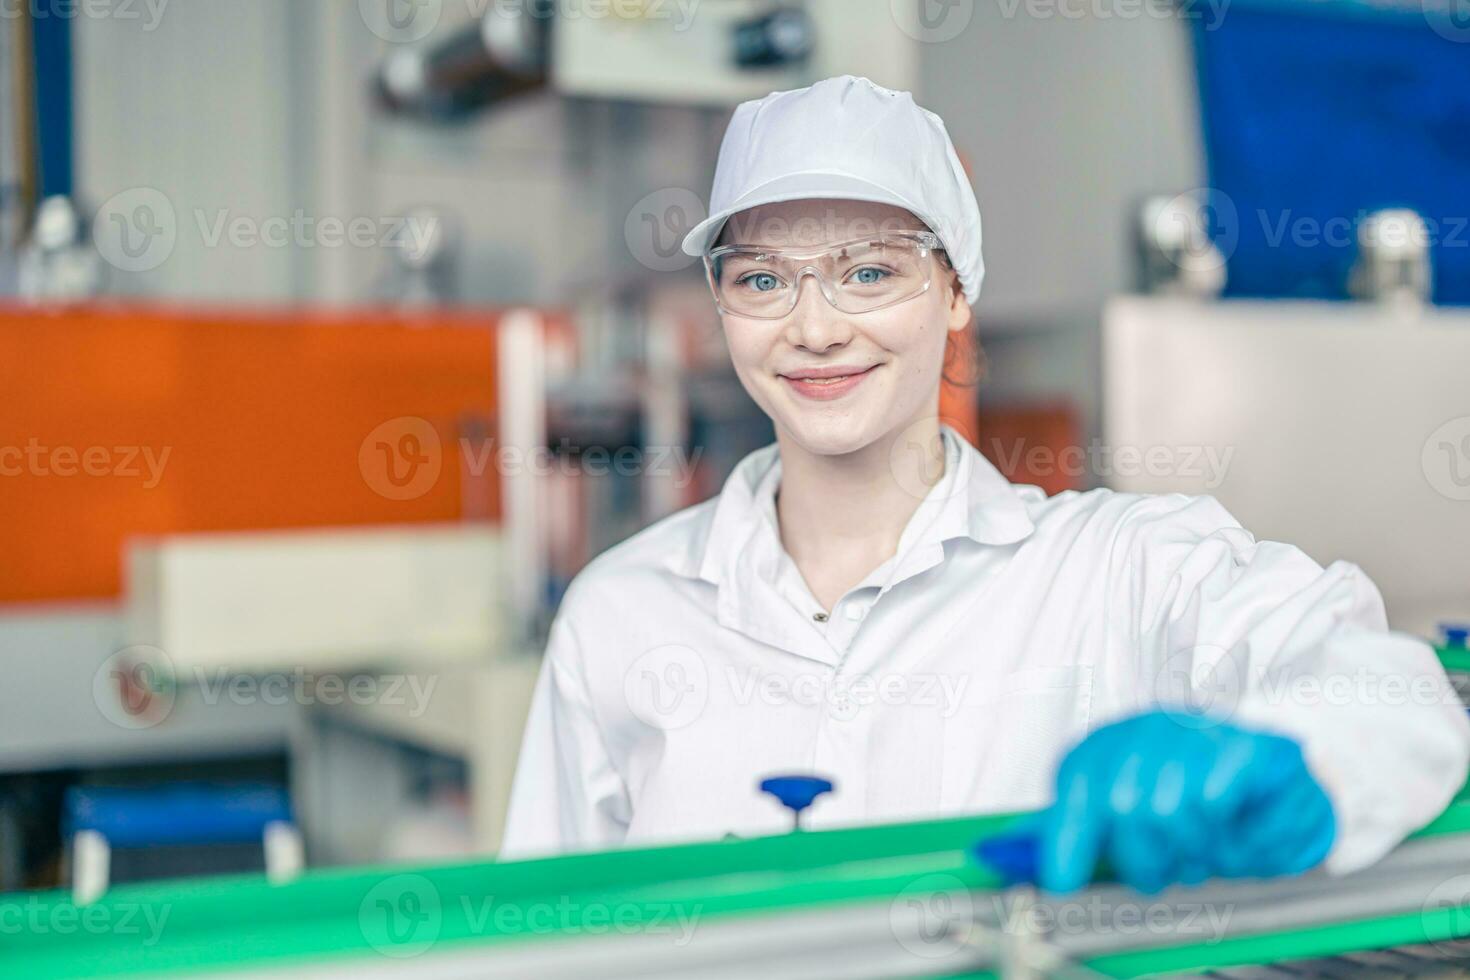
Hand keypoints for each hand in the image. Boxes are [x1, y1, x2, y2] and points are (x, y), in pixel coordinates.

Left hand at [1038, 711, 1335, 892]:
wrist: (1272, 771)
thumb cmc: (1191, 793)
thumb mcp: (1123, 807)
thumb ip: (1072, 832)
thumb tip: (1013, 859)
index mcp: (1108, 746)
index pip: (1076, 785)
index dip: (1066, 840)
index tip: (1061, 884)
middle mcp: (1147, 731)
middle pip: (1128, 808)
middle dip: (1150, 859)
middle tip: (1173, 868)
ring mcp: (1199, 733)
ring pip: (1177, 812)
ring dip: (1197, 852)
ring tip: (1209, 850)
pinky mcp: (1250, 748)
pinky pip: (1228, 809)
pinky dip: (1234, 841)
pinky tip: (1240, 836)